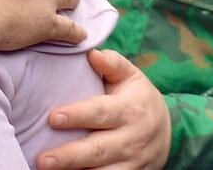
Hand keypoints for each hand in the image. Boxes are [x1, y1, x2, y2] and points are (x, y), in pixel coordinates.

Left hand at [38, 50, 170, 168]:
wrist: (169, 130)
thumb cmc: (138, 98)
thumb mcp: (131, 76)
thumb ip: (112, 64)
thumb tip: (92, 54)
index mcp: (130, 109)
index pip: (101, 113)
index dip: (78, 115)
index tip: (52, 118)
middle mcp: (132, 138)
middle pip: (99, 150)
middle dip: (70, 156)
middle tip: (43, 159)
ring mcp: (133, 162)